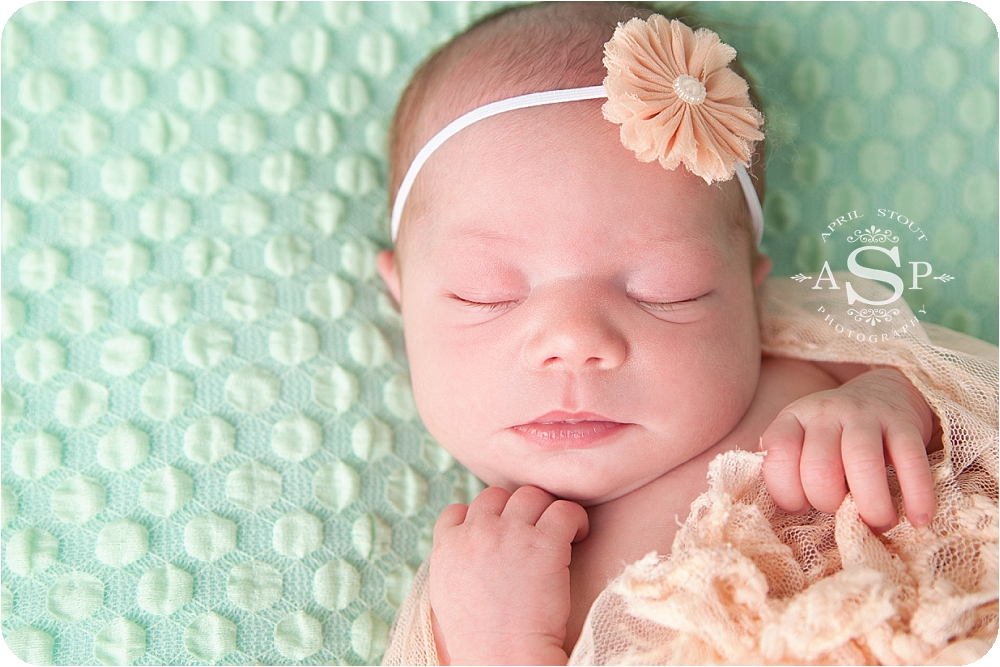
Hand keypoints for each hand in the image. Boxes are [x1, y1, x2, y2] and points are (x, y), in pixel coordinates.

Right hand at [429, 486, 588, 664]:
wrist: (503, 660)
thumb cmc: (479, 643)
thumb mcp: (448, 599)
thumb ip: (455, 567)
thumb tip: (469, 558)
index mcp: (447, 548)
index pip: (458, 511)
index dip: (480, 520)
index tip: (498, 536)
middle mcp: (476, 533)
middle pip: (496, 496)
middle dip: (515, 512)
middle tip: (532, 535)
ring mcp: (510, 534)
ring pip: (530, 495)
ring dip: (545, 511)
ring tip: (559, 534)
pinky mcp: (545, 543)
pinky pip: (565, 510)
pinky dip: (575, 519)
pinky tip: (577, 537)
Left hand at [761, 367, 935, 530]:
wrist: (883, 393)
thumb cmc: (835, 437)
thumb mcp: (803, 443)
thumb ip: (792, 471)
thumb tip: (791, 514)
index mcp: (794, 418)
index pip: (779, 456)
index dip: (787, 492)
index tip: (803, 506)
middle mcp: (826, 412)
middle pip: (819, 468)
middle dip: (829, 503)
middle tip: (843, 514)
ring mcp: (866, 414)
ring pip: (862, 463)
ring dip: (871, 506)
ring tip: (879, 523)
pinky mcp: (904, 423)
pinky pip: (910, 461)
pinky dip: (916, 494)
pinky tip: (918, 519)